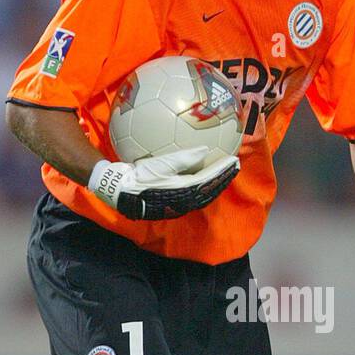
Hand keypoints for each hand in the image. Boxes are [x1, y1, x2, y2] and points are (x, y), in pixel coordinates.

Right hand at [89, 148, 238, 219]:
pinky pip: (194, 194)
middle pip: (210, 190)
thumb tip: (204, 150)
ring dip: (215, 183)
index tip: (234, 162)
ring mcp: (178, 204)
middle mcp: (184, 201)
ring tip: (224, 172)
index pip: (209, 182)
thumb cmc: (138, 177)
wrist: (120, 191)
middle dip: (223, 178)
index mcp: (183, 192)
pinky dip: (203, 185)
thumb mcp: (159, 165)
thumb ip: (182, 158)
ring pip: (203, 194)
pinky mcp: (172, 204)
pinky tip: (204, 176)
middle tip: (234, 167)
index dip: (222, 172)